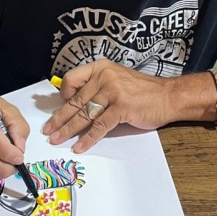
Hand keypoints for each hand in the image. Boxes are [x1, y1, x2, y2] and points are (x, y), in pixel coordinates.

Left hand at [42, 60, 174, 151]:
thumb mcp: (117, 79)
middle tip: (48, 130)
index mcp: (101, 68)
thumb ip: (98, 88)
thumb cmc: (143, 91)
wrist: (168, 96)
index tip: (60, 107)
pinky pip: (99, 126)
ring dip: (69, 130)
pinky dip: (88, 139)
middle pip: (76, 100)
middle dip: (59, 118)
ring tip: (57, 139)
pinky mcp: (122, 108)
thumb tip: (75, 105)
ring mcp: (113, 92)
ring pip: (84, 114)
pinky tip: (79, 146)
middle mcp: (105, 77)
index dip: (63, 94)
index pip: (72, 79)